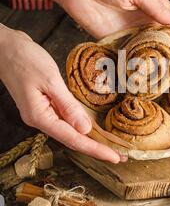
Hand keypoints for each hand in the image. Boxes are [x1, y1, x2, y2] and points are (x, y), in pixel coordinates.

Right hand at [0, 26, 123, 162]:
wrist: (5, 48)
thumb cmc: (25, 59)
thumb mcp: (50, 80)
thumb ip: (68, 105)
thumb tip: (85, 129)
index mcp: (40, 116)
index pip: (73, 139)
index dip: (96, 150)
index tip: (115, 157)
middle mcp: (40, 120)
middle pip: (73, 140)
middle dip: (97, 149)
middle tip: (121, 156)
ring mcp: (41, 114)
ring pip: (69, 131)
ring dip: (90, 140)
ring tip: (112, 146)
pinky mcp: (43, 106)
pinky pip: (65, 120)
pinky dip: (81, 126)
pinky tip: (93, 129)